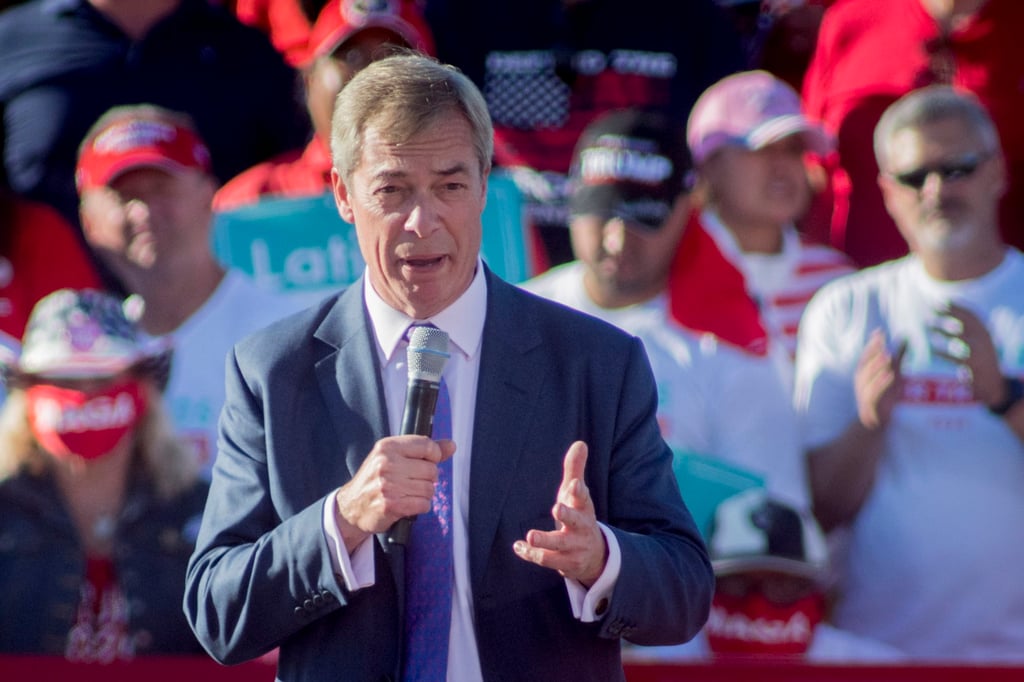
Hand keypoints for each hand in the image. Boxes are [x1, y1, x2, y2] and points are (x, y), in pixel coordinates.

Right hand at [333, 435, 454, 550]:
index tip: (427, 462)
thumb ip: (423, 450)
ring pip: (429, 488)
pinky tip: (407, 504)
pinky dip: (420, 506)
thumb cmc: (375, 479)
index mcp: (387, 447)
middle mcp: (387, 463)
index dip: (433, 456)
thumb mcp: (393, 457)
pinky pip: (424, 504)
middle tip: (411, 482)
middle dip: (426, 479)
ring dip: (423, 494)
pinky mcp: (392, 505)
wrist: (351, 506)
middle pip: (431, 470)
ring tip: (407, 494)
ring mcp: (389, 485)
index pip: (426, 445)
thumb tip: (451, 445)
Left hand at [513, 441, 607, 587]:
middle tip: (557, 508)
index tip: (574, 484)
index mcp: (584, 509)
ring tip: (530, 536)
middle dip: (567, 515)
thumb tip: (580, 443)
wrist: (595, 556)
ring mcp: (574, 548)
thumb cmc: (579, 516)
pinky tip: (518, 546)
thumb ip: (575, 469)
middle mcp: (581, 528)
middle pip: (575, 522)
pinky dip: (531, 554)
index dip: (578, 491)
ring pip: (558, 546)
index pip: (583, 498)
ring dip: (545, 541)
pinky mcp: (564, 564)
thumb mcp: (577, 494)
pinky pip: (546, 560)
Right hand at [855, 329, 906, 430]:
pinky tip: (890, 374)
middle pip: (864, 364)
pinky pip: (873, 393)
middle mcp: (861, 382)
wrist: (874, 423)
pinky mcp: (869, 406)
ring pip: (867, 378)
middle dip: (873, 352)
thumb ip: (899, 356)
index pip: (866, 355)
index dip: (872, 344)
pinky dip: (881, 383)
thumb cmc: (884, 396)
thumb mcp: (894, 373)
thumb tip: (905, 336)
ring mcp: (863, 393)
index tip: (879, 332)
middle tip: (882, 340)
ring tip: (887, 355)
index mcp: (864, 373)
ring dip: (877, 366)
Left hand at [929, 303, 1003, 406]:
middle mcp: (985, 341)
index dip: (956, 307)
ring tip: (928, 326)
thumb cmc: (979, 357)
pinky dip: (942, 354)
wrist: (992, 382)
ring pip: (961, 340)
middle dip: (949, 315)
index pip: (972, 315)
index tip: (939, 301)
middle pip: (966, 324)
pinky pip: (955, 359)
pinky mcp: (973, 367)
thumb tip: (944, 308)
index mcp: (985, 332)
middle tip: (931, 311)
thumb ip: (964, 327)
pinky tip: (931, 351)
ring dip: (943, 332)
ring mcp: (980, 354)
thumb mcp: (977, 340)